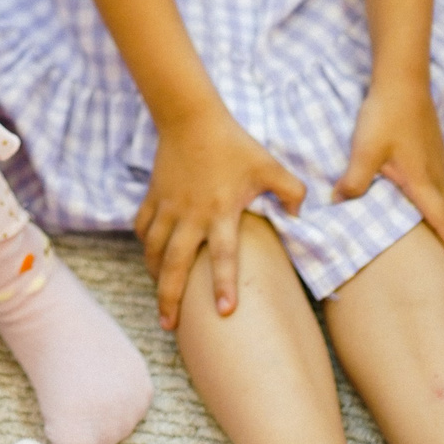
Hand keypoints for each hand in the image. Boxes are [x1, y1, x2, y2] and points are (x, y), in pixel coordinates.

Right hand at [133, 107, 307, 329]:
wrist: (192, 117)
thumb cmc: (234, 144)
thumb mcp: (270, 166)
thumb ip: (292, 192)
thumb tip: (300, 217)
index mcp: (221, 212)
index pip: (224, 256)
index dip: (225, 284)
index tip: (225, 312)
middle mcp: (190, 216)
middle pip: (175, 265)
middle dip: (170, 298)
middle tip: (169, 325)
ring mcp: (168, 207)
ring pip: (153, 250)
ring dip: (155, 275)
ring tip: (160, 297)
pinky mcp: (153, 196)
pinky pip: (142, 226)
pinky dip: (144, 243)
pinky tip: (149, 254)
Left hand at [334, 76, 443, 274]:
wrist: (403, 80)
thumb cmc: (385, 116)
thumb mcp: (364, 151)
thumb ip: (354, 181)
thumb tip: (340, 203)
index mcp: (425, 183)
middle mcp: (438, 174)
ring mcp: (439, 160)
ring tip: (433, 233)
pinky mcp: (434, 148)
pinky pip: (441, 183)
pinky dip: (437, 199)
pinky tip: (420, 196)